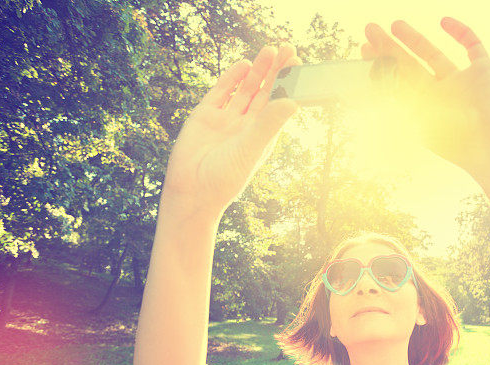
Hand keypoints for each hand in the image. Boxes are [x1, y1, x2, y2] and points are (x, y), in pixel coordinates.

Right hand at [162, 44, 301, 218]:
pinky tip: (245, 65)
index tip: (299, 63)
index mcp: (262, 134)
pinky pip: (222, 92)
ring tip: (269, 50)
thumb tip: (292, 102)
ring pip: (245, 88)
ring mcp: (226, 118)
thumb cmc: (225, 178)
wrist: (191, 191)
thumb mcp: (250, 149)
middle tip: (287, 47)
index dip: (289, 84)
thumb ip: (268, 124)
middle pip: (265, 91)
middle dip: (276, 70)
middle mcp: (246, 124)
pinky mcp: (205, 115)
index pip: (279, 103)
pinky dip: (233, 78)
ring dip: (258, 70)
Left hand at [362, 17, 489, 185]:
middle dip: (389, 49)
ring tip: (395, 24)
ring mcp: (462, 82)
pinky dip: (461, 32)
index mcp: (424, 112)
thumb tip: (367, 96)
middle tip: (370, 30)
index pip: (397, 85)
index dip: (381, 66)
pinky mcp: (484, 72)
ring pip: (434, 54)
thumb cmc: (461, 146)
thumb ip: (399, 110)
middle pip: (410, 67)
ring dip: (414, 39)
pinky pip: (473, 46)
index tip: (365, 51)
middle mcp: (441, 96)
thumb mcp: (421, 127)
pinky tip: (444, 21)